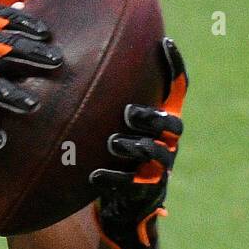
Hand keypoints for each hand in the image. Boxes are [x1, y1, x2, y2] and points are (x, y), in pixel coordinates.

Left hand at [89, 37, 187, 248]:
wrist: (119, 206)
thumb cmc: (111, 154)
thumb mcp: (110, 124)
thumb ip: (102, 98)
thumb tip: (72, 57)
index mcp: (160, 119)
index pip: (176, 88)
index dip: (174, 66)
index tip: (166, 42)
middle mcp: (167, 140)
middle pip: (172, 122)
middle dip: (151, 116)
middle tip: (127, 112)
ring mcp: (160, 168)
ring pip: (156, 152)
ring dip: (133, 145)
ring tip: (112, 143)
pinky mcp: (147, 193)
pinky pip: (134, 184)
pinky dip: (114, 178)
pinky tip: (95, 175)